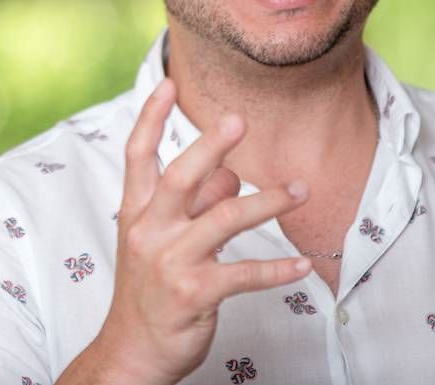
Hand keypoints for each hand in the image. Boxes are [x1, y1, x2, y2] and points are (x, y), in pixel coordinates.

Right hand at [62, 78, 310, 384]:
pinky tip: (301, 264)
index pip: (138, 155)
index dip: (151, 117)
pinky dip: (277, 269)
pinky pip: (244, 274)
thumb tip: (230, 173)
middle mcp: (149, 231)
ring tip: (301, 189)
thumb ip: (194, 204)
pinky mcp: (193, 294)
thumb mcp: (162, 241)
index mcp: (136, 212)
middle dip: (209, 146)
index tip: (168, 82)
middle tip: (240, 120)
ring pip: (224, 219)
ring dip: (268, 201)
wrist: (132, 352)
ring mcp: (170, 263)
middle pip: (179, 177)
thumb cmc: (150, 290)